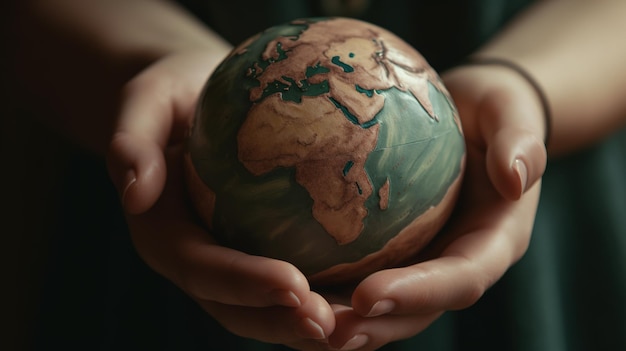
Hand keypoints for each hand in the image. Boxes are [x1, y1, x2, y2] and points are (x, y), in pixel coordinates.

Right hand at [106, 50, 335, 347]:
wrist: (190, 98)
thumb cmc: (171, 92)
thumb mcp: (145, 96)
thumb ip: (131, 138)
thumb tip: (133, 190)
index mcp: (163, 232)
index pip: (201, 268)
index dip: (244, 284)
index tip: (294, 286)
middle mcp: (195, 258)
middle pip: (234, 306)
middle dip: (280, 323)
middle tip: (330, 327)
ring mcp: (227, 259)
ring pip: (265, 308)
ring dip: (305, 324)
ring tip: (357, 326)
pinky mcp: (256, 250)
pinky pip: (291, 279)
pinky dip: (324, 295)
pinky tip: (369, 294)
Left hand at [317, 64, 547, 350]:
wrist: (475, 115)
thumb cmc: (496, 108)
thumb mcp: (512, 111)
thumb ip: (520, 141)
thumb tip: (514, 179)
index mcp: (494, 240)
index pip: (461, 278)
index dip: (418, 293)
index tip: (368, 295)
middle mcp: (459, 261)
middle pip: (419, 309)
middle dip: (375, 325)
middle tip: (324, 331)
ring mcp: (426, 261)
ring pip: (388, 306)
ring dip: (347, 320)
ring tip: (299, 322)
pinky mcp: (398, 250)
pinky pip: (364, 276)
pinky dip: (332, 290)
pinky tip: (291, 288)